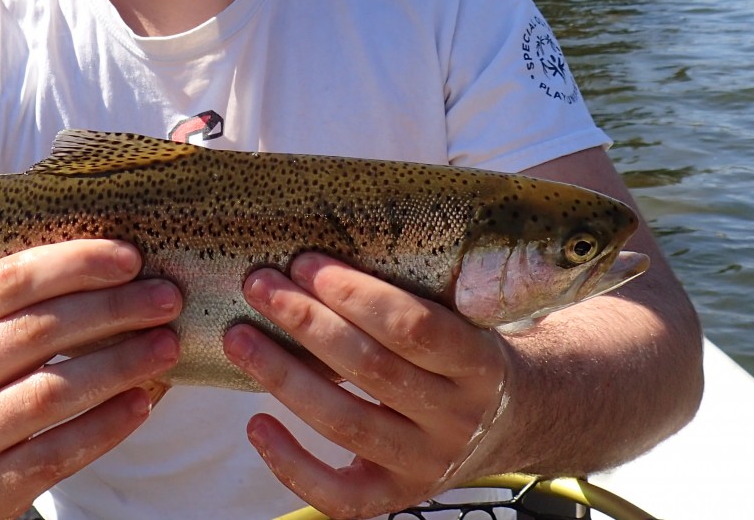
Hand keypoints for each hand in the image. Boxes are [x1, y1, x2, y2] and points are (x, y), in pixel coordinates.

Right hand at [0, 239, 180, 519]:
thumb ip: (19, 305)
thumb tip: (115, 263)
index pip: (10, 281)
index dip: (74, 264)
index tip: (130, 258)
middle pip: (38, 332)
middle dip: (112, 310)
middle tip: (166, 299)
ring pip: (51, 393)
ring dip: (118, 365)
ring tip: (165, 346)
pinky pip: (58, 454)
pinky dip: (106, 426)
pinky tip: (142, 403)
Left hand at [224, 253, 509, 518]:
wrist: (513, 421)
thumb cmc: (465, 352)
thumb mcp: (464, 317)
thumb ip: (412, 295)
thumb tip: (320, 258)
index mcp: (479, 363)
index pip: (414, 326)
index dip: (356, 293)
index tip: (305, 263)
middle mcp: (457, 418)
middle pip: (371, 370)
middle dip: (306, 323)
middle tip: (259, 285)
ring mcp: (428, 465)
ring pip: (347, 424)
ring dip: (284, 377)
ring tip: (240, 339)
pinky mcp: (398, 497)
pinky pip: (340, 496)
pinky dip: (292, 463)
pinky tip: (256, 422)